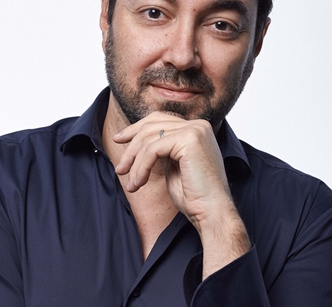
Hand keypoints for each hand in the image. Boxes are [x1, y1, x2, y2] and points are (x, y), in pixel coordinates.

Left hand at [113, 112, 250, 276]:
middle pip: (152, 124)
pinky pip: (153, 149)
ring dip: (135, 162)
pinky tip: (139, 183)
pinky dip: (141, 167)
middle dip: (131, 145)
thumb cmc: (195, 196)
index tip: (119, 141)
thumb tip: (140, 143)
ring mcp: (195, 130)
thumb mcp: (174, 166)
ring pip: (149, 138)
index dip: (136, 129)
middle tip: (120, 167)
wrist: (212, 212)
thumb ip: (163, 149)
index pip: (160, 119)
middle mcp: (198, 125)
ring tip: (131, 184)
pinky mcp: (189, 139)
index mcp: (197, 128)